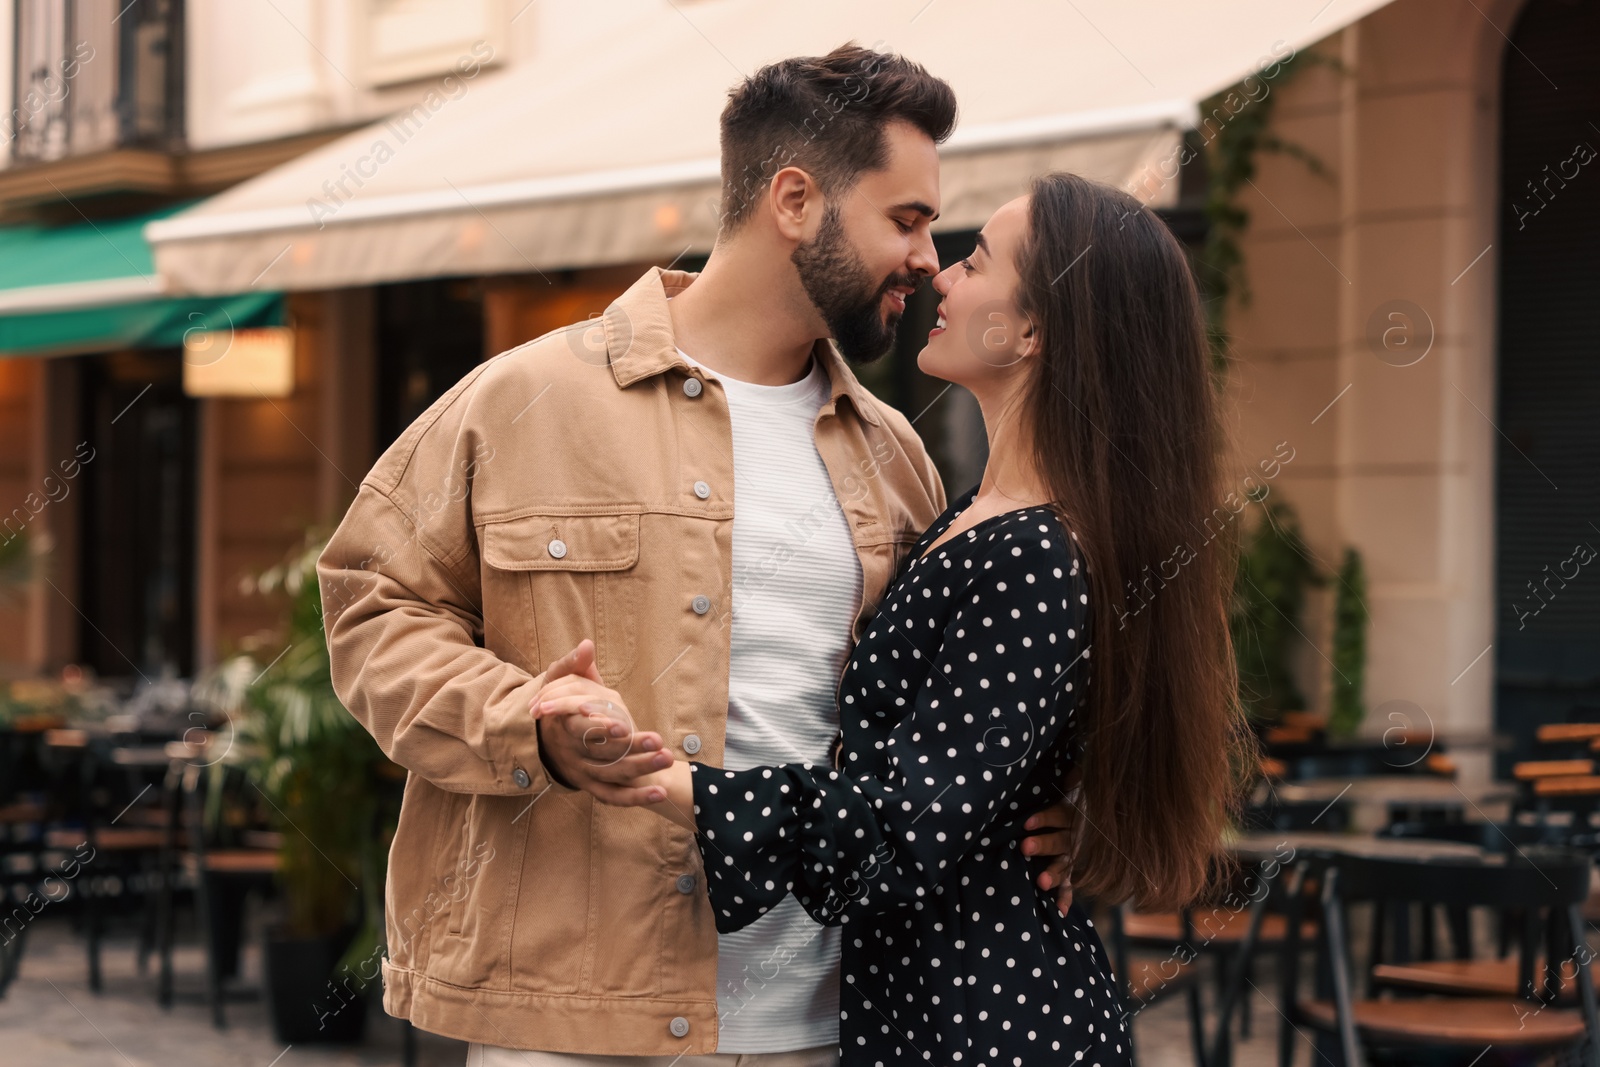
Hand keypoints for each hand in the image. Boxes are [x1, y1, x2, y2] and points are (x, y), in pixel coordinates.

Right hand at [531, 643, 671, 803]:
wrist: (541, 742)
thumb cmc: (558, 705)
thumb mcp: (558, 681)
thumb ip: (572, 664)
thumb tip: (586, 645)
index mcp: (562, 726)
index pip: (581, 730)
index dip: (601, 729)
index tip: (623, 725)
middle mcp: (572, 752)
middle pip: (602, 754)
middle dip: (631, 748)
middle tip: (658, 741)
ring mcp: (582, 772)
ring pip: (612, 774)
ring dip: (640, 769)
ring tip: (666, 758)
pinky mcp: (592, 787)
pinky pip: (614, 796)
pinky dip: (636, 798)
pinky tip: (662, 793)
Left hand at [1022, 773, 1082, 915]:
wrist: (1112, 808)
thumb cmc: (1085, 789)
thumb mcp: (1083, 778)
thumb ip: (1077, 777)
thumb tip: (1071, 775)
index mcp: (1076, 812)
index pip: (1059, 815)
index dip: (1045, 818)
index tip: (1027, 822)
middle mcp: (1078, 834)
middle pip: (1060, 840)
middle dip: (1044, 845)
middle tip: (1025, 847)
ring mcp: (1077, 851)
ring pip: (1065, 862)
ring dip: (1053, 873)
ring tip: (1040, 883)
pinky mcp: (1074, 863)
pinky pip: (1071, 881)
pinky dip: (1066, 896)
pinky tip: (1059, 911)